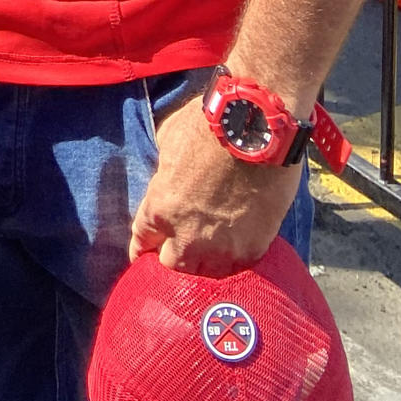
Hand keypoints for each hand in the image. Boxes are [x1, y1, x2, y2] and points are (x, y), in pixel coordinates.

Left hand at [129, 97, 300, 276]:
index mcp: (159, 208)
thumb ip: (164, 169)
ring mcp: (222, 247)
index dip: (144, 247)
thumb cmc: (209, 125)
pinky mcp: (253, 248)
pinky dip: (235, 260)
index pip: (142, 242)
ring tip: (211, 257)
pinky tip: (237, 251)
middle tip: (180, 251)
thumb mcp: (169, 141)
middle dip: (173, 258)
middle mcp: (186, 236)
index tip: (146, 251)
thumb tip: (168, 175)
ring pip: (207, 276)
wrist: (257, 127)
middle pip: (172, 267)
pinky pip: (239, 267)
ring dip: (205, 265)